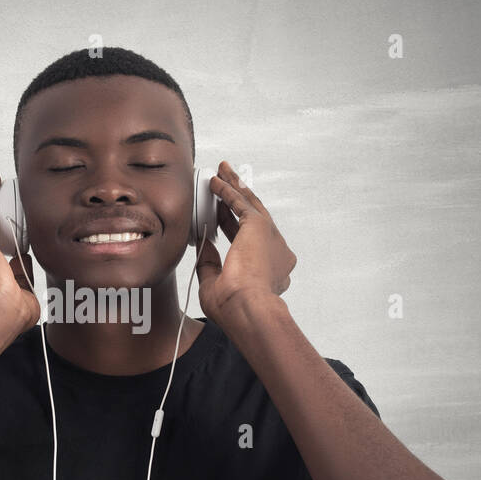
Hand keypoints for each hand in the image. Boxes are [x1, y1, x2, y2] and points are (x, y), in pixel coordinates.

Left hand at [194, 161, 296, 324]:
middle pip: (254, 218)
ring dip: (235, 187)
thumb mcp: (214, 284)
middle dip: (238, 200)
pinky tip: (216, 181)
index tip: (218, 221)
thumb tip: (203, 241)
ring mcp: (272, 239)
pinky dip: (228, 190)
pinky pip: (242, 202)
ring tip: (224, 171)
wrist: (247, 308)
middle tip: (227, 184)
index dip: (232, 229)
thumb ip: (210, 262)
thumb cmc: (234, 308)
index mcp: (271, 272)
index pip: (250, 245)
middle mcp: (277, 253)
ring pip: (251, 205)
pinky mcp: (261, 227)